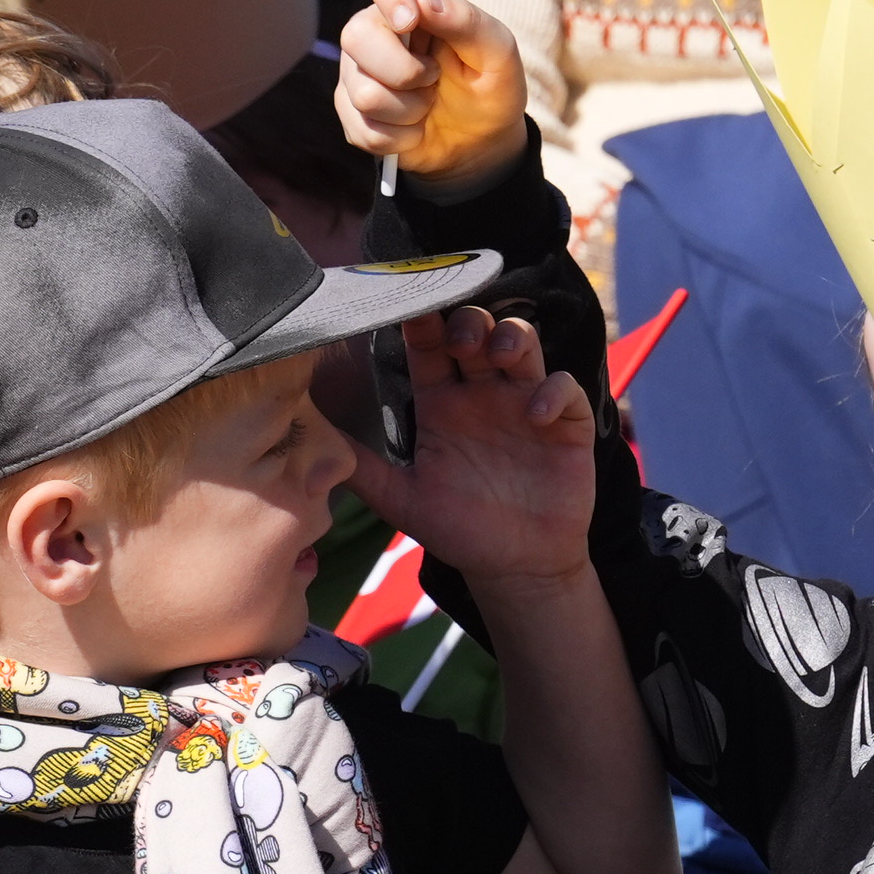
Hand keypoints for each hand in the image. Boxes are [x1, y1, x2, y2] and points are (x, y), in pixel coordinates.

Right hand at [337, 0, 528, 183]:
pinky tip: (414, 129)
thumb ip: (468, 22)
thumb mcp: (498, 53)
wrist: (479, 141)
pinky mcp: (351, 113)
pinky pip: (363, 128)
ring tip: (426, 106)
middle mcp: (376, 31)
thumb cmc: (490, 86)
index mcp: (413, 2)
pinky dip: (400, 137)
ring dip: (409, 110)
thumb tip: (425, 0)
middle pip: (355, 36)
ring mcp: (356, 72)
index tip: (410, 20)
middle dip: (403, 71)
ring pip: (362, 92)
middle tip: (432, 78)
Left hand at [349, 306, 596, 587]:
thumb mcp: (399, 499)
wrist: (512, 565)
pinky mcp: (565, 425)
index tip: (410, 309)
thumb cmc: (455, 527)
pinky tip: (535, 413)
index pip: (428, 349)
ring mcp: (524, 404)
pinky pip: (565, 389)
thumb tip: (308, 444)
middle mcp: (481, 395)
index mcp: (439, 404)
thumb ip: (362, 469)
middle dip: (469, 322)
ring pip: (524, 346)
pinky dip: (553, 391)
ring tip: (499, 353)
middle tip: (459, 337)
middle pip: (478, 333)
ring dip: (514, 337)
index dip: (422, 325)